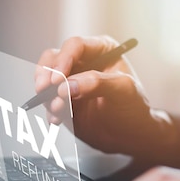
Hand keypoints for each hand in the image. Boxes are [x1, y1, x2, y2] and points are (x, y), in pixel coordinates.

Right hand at [36, 36, 172, 154]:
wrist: (130, 134)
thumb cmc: (134, 107)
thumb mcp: (124, 90)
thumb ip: (97, 83)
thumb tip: (69, 85)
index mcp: (100, 50)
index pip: (75, 46)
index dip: (63, 59)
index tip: (58, 79)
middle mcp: (82, 61)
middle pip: (54, 58)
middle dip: (47, 74)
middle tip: (45, 89)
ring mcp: (70, 80)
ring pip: (46, 78)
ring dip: (47, 94)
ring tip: (58, 109)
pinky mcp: (63, 98)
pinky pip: (47, 99)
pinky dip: (48, 109)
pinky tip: (56, 119)